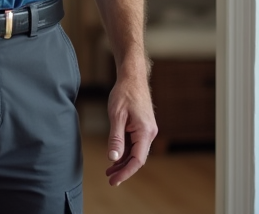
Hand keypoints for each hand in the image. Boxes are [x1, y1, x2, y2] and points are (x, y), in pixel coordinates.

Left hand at [104, 69, 157, 185]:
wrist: (132, 77)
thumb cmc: (124, 93)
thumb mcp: (116, 116)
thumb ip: (115, 138)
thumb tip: (113, 158)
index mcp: (145, 131)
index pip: (137, 160)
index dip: (125, 172)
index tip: (114, 181)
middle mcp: (149, 133)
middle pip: (137, 158)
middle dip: (123, 170)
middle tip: (109, 179)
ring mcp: (147, 130)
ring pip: (136, 152)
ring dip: (123, 162)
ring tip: (109, 171)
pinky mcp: (143, 127)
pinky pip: (135, 144)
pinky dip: (125, 152)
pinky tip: (115, 157)